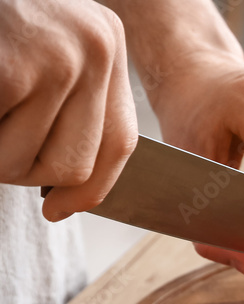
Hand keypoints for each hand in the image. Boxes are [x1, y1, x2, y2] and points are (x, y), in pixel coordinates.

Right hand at [0, 0, 136, 220]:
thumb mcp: (41, 47)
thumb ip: (68, 106)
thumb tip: (73, 194)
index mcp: (105, 42)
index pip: (121, 142)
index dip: (91, 188)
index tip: (59, 210)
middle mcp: (94, 47)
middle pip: (75, 165)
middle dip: (23, 170)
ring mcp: (56, 58)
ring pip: (26, 163)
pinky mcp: (12, 70)